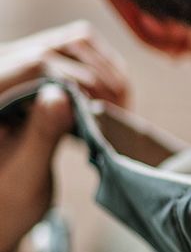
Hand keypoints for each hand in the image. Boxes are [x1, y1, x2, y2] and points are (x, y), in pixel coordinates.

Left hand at [0, 22, 128, 251]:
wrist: (2, 208)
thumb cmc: (6, 202)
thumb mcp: (22, 178)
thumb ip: (39, 135)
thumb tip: (60, 96)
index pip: (37, 63)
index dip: (78, 82)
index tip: (103, 112)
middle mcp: (2, 70)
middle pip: (60, 46)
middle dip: (98, 76)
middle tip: (119, 113)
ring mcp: (20, 66)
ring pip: (75, 43)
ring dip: (106, 72)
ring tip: (118, 110)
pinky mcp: (39, 70)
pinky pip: (80, 54)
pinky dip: (105, 73)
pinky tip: (112, 103)